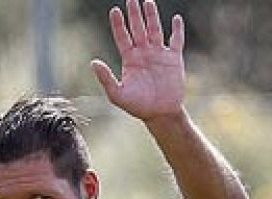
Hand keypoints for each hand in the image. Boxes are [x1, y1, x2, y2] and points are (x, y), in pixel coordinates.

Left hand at [91, 0, 186, 121]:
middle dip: (134, 14)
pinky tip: (176, 19)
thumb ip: (105, 78)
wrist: (161, 114)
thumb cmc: (138, 106)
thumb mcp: (117, 94)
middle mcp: (143, 53)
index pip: (122, 36)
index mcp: (130, 59)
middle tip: (131, 0)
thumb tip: (93, 62)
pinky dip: (177, 30)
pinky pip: (176, 41)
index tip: (115, 11)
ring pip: (155, 30)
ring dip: (152, 17)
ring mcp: (159, 54)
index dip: (118, 24)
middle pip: (138, 28)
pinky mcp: (174, 59)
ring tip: (148, 2)